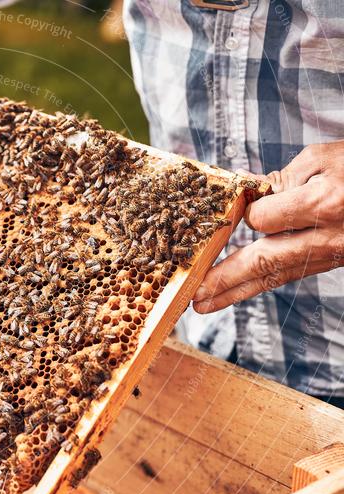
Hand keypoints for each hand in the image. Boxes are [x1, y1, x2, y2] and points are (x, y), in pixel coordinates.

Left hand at [193, 141, 343, 313]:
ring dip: (236, 292)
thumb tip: (247, 191)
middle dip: (225, 281)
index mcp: (324, 205)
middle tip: (193, 297)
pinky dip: (260, 283)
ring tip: (203, 304)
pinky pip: (289, 274)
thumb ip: (283, 179)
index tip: (241, 202)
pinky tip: (236, 292)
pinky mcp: (330, 262)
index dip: (246, 211)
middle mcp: (327, 237)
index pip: (263, 218)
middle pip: (264, 262)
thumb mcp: (325, 158)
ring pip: (275, 277)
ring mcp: (331, 255)